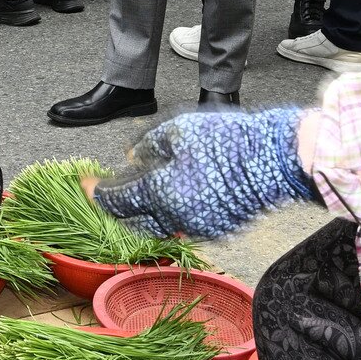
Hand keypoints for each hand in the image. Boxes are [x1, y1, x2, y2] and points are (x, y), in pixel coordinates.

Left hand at [88, 107, 317, 239]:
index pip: (116, 200)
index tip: (84, 184)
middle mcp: (175, 218)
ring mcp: (198, 227)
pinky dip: (172, 211)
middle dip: (119, 204)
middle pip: (134, 218)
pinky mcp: (219, 229)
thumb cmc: (226, 138)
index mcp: (160, 193)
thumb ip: (147, 145)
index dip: (96, 191)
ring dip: (145, 210)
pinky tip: (174, 193)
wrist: (276, 158)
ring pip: (159, 224)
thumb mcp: (178, 129)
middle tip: (111, 187)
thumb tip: (130, 156)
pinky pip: (184, 224)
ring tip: (141, 189)